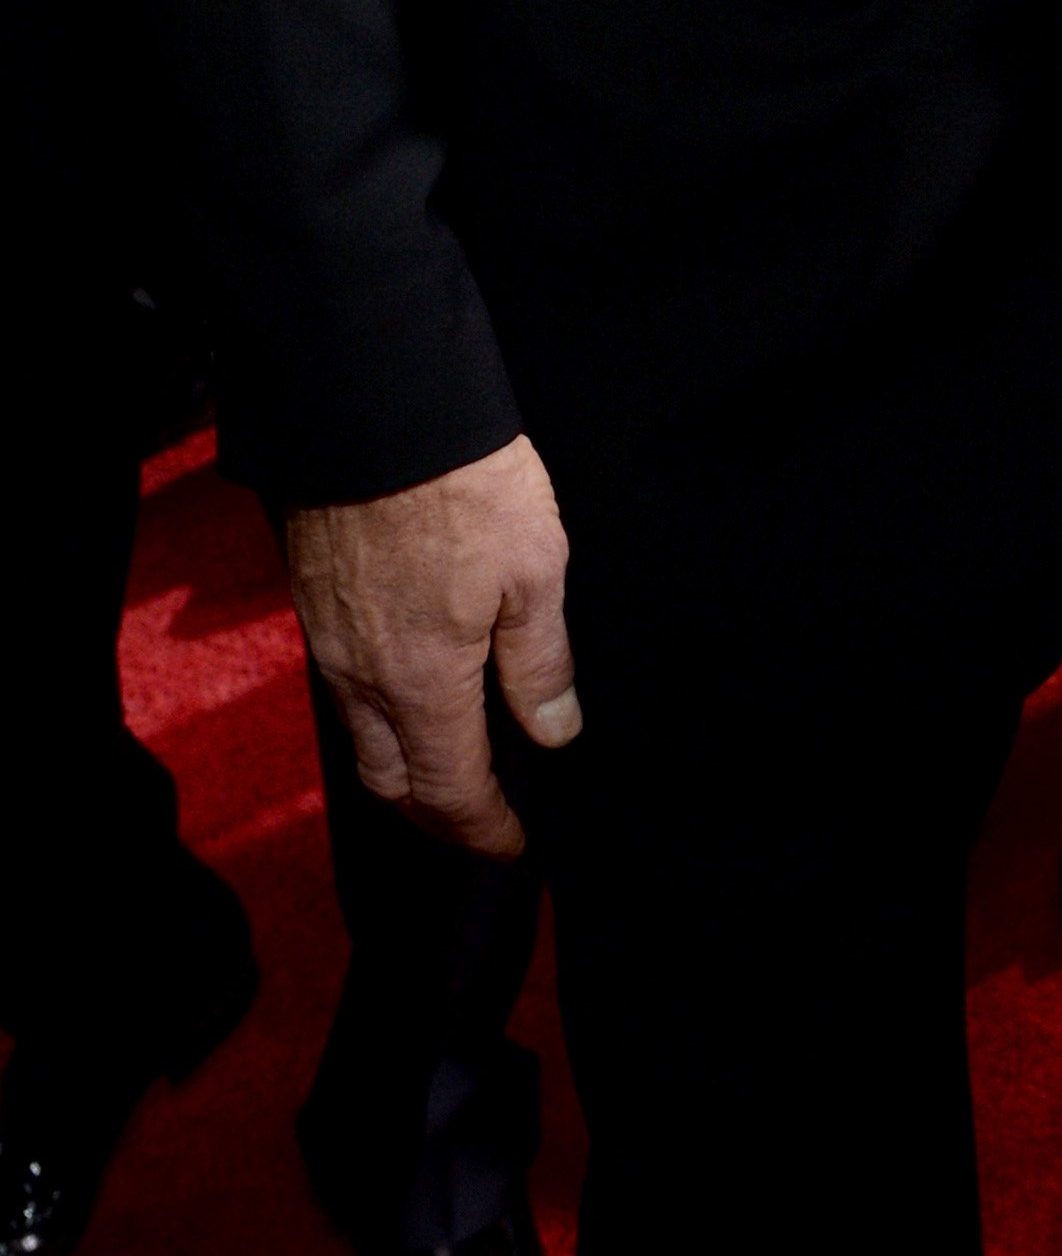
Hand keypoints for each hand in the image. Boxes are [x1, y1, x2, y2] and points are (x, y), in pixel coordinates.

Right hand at [288, 435, 579, 857]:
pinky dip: (376, 711)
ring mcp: (330, 642)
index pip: (449, 790)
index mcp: (422, 684)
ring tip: (446, 758)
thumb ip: (539, 661)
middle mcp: (364, 678)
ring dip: (401, 764)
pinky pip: (342, 686)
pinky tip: (408, 686)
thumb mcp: (533, 569)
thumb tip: (553, 735)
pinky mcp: (314, 601)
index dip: (483, 829)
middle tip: (478, 816)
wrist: (374, 409)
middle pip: (391, 781)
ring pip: (360, 736)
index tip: (514, 845)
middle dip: (434, 813)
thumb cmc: (464, 486)